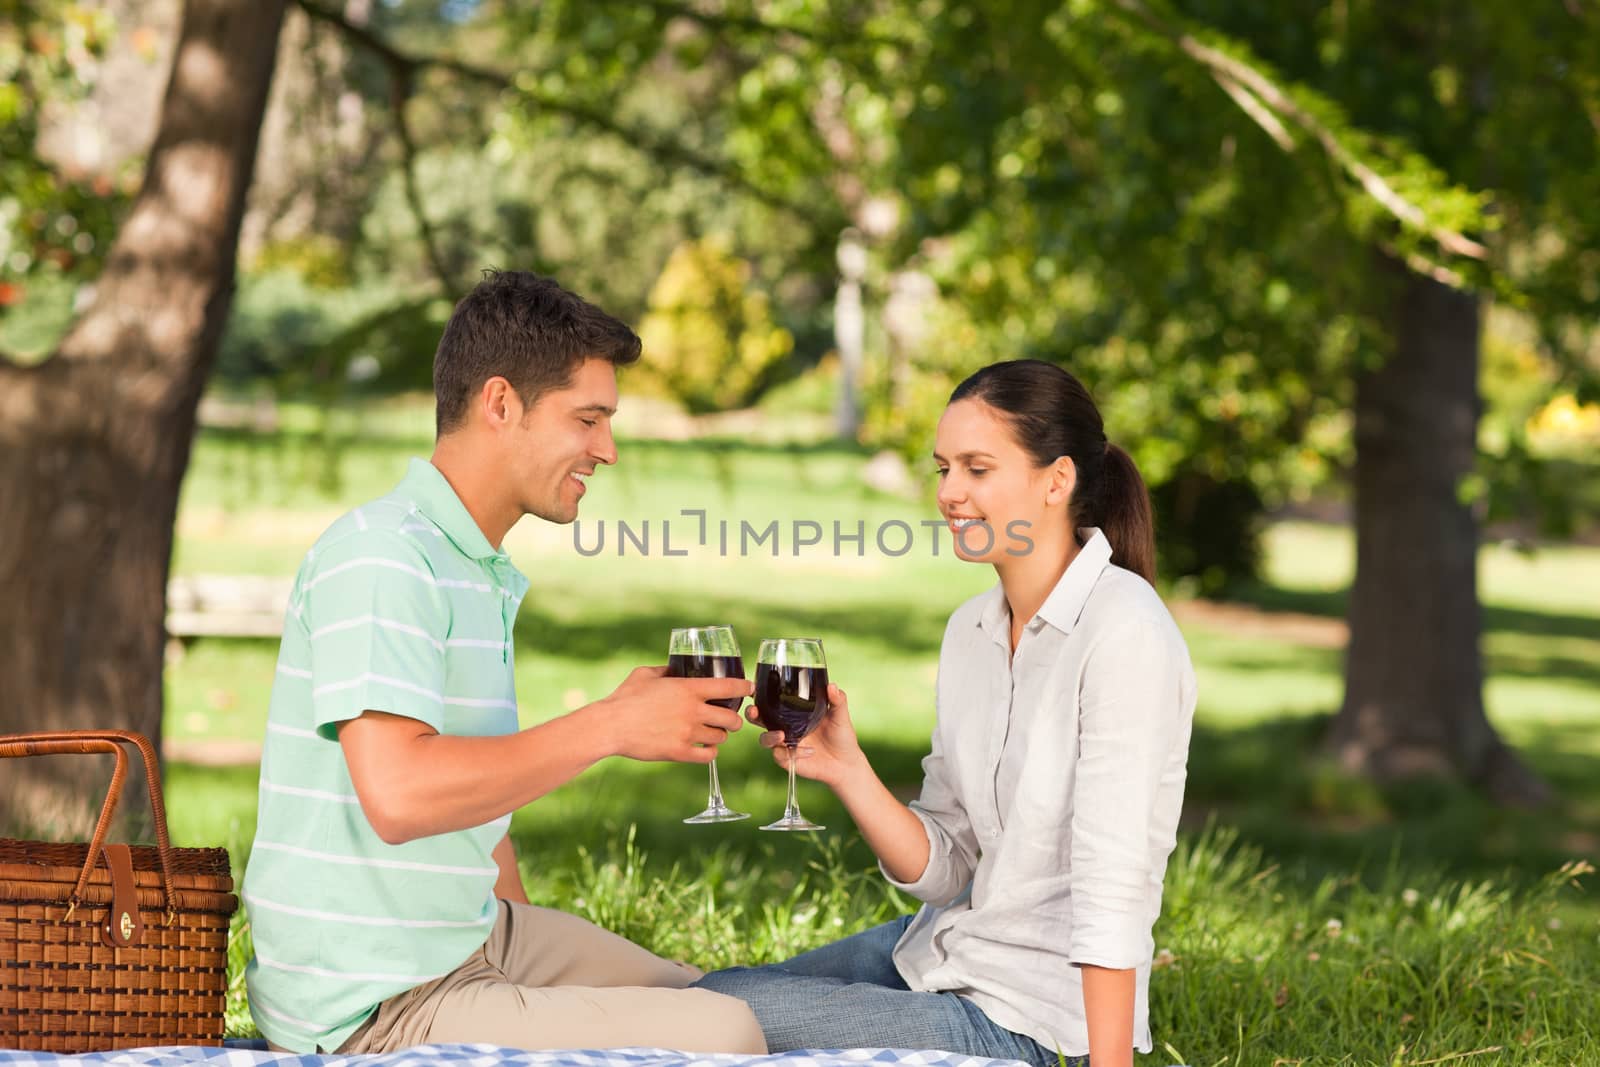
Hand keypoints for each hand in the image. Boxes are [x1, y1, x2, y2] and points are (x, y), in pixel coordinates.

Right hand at [594, 665, 748, 763]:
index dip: (744, 688)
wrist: (610, 726)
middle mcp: (693, 711)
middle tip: (729, 719)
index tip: (749, 689)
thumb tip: (674, 667)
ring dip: (719, 735)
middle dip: (734, 719)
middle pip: (732, 719)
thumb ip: (665, 670)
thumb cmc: (625, 697)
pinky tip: (704, 748)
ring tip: (713, 733)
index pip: (729, 687)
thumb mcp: (645, 673)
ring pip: (721, 738)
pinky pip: (708, 756)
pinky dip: (710, 752)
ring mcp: (688, 733)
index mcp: (688, 689)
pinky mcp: (679, 752)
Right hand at [752, 683, 868, 788]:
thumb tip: (832, 686)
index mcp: (793, 712)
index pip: (772, 701)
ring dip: (769, 736)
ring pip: (764, 738)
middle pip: (759, 718)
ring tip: (782, 736)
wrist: (846, 763)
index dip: (760, 695)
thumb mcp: (840, 715)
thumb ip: (838, 700)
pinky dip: (792, 752)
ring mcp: (785, 743)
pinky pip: (780, 755)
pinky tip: (809, 751)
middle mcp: (785, 726)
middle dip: (752, 714)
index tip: (755, 690)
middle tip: (754, 711)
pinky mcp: (788, 759)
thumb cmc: (842, 736)